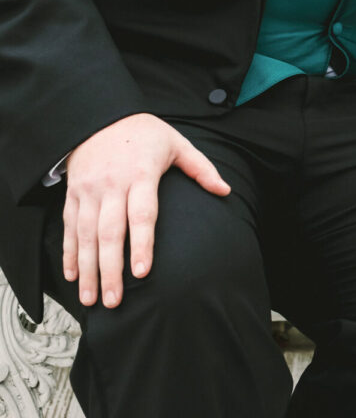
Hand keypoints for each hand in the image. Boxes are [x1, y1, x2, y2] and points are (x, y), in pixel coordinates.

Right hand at [63, 113, 230, 308]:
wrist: (98, 115)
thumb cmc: (143, 132)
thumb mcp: (175, 142)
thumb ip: (200, 168)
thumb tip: (225, 190)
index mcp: (140, 174)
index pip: (141, 214)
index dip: (141, 244)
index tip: (143, 272)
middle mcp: (111, 185)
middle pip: (109, 232)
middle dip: (110, 269)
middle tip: (113, 301)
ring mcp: (89, 190)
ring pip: (86, 235)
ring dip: (87, 269)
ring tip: (91, 299)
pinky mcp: (73, 193)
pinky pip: (69, 227)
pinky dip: (68, 253)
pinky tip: (72, 277)